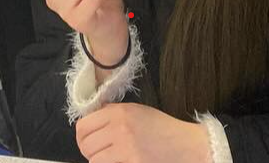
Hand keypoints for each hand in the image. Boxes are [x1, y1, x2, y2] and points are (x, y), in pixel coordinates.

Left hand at [75, 103, 210, 162]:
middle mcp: (119, 128)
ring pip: (94, 160)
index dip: (82, 136)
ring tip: (110, 160)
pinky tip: (119, 162)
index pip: (83, 126)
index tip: (88, 141)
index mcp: (119, 112)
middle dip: (89, 152)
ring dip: (99, 162)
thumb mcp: (137, 111)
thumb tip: (91, 118)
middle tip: (99, 154)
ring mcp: (126, 148)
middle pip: (86, 145)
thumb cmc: (163, 128)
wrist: (187, 146)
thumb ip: (112, 112)